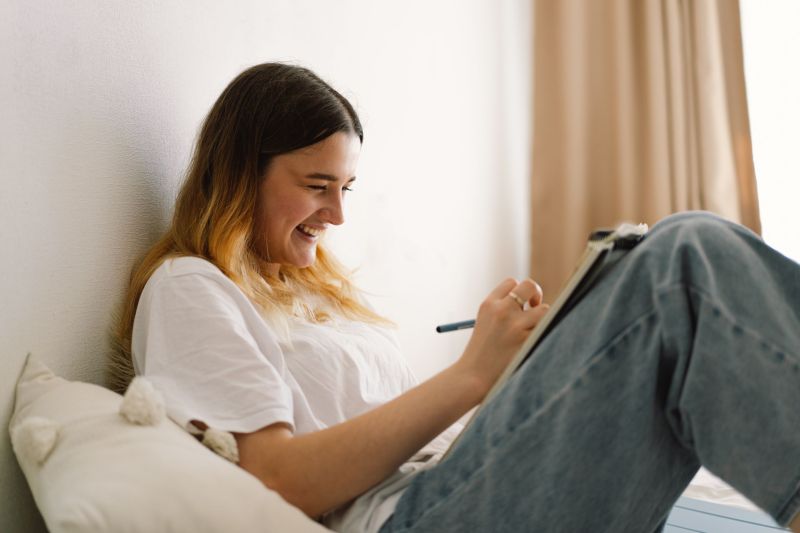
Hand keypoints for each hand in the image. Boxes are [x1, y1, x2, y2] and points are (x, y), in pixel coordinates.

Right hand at [456, 278, 549, 398]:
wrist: (473, 376)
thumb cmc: (480, 353)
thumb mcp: (485, 324)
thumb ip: (503, 311)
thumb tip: (533, 302)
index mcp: (488, 304)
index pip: (512, 283)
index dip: (520, 292)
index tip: (521, 304)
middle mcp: (502, 310)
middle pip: (530, 286)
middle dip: (537, 294)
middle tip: (535, 307)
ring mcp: (515, 324)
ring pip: (544, 309)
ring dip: (542, 319)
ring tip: (531, 333)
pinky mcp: (527, 340)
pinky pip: (545, 328)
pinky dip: (543, 334)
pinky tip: (532, 344)